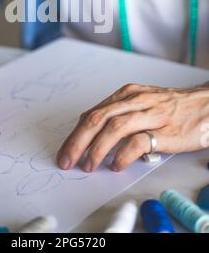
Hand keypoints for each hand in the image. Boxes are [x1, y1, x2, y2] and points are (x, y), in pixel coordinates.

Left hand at [57, 83, 208, 172]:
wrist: (204, 105)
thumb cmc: (170, 106)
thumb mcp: (140, 102)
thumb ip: (117, 114)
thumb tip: (89, 132)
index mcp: (125, 94)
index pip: (92, 113)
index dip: (75, 134)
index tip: (65, 151)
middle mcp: (134, 101)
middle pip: (98, 119)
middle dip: (78, 142)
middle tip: (67, 160)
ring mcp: (149, 114)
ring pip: (114, 128)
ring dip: (97, 149)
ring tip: (88, 165)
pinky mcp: (164, 130)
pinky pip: (138, 142)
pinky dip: (123, 155)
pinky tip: (116, 165)